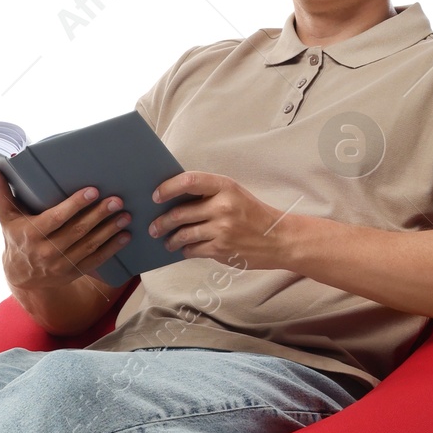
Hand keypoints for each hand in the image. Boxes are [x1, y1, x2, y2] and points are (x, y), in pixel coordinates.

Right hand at [0, 168, 132, 291]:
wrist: (20, 275)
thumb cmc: (16, 238)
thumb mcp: (6, 217)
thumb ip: (2, 194)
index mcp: (31, 234)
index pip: (56, 218)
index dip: (74, 205)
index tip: (92, 191)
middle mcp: (47, 251)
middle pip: (77, 231)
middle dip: (99, 215)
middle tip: (117, 200)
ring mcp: (62, 264)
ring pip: (90, 246)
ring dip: (109, 231)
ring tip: (125, 216)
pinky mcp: (73, 272)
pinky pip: (96, 261)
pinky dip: (112, 249)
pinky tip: (125, 236)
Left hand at [146, 171, 289, 269]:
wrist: (278, 239)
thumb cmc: (253, 214)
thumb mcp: (235, 194)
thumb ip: (209, 194)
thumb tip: (174, 200)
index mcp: (225, 187)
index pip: (189, 181)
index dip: (168, 187)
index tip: (156, 196)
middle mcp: (222, 206)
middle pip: (180, 212)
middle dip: (162, 222)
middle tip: (153, 227)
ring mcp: (221, 229)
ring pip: (183, 234)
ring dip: (170, 239)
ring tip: (167, 241)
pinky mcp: (221, 249)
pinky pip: (193, 249)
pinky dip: (185, 250)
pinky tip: (184, 249)